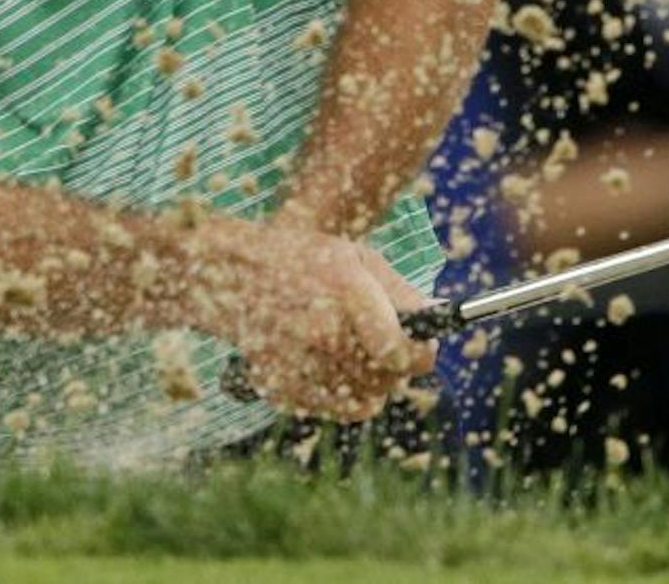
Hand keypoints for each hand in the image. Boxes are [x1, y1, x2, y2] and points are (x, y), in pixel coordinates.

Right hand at [203, 223, 436, 420]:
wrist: (231, 277)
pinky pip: (336, 409)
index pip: (404, 353)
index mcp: (348, 294)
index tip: (421, 348)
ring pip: (366, 400)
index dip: (420, 354)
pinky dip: (343, 394)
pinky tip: (329, 365)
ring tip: (354, 352)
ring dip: (371, 382)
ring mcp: (301, 365)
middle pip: (388, 380)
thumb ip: (400, 292)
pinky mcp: (284, 388)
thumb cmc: (301, 261)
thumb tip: (437, 320)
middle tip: (386, 346)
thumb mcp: (356, 258)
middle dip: (396, 367)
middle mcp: (325, 333)